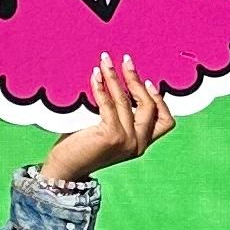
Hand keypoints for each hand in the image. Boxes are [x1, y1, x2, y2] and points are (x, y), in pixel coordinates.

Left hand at [39, 53, 174, 185]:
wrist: (64, 169)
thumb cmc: (82, 147)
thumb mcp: (108, 130)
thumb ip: (119, 114)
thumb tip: (119, 82)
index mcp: (141, 144)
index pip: (165, 121)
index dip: (160, 99)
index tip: (148, 81)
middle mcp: (138, 144)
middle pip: (149, 105)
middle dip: (136, 79)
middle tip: (126, 60)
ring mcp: (126, 140)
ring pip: (125, 100)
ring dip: (115, 76)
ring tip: (105, 61)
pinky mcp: (112, 135)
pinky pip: (108, 103)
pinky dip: (101, 86)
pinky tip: (95, 75)